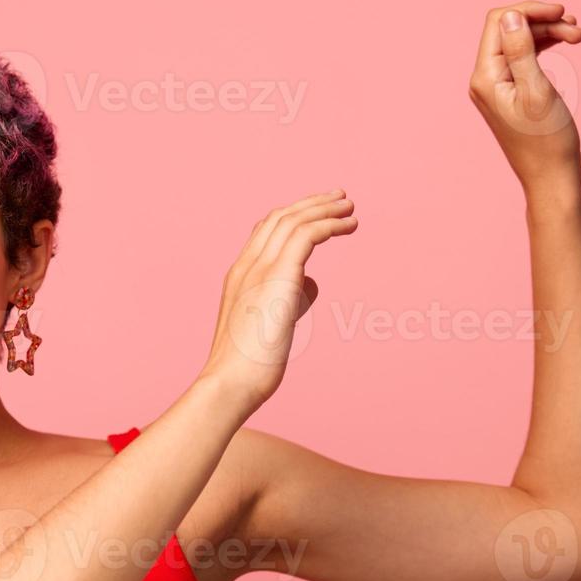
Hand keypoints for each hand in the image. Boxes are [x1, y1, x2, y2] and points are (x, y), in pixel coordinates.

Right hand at [198, 189, 357, 417]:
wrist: (230, 382)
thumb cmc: (247, 367)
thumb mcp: (270, 325)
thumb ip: (288, 300)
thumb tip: (310, 284)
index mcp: (238, 276)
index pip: (264, 232)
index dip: (291, 217)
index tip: (315, 212)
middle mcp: (246, 265)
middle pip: (280, 218)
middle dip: (311, 204)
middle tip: (339, 198)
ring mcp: (260, 268)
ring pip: (294, 220)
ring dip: (325, 209)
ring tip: (350, 207)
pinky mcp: (279, 276)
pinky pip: (308, 234)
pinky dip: (330, 224)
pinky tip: (349, 225)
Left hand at [468, 0, 580, 187]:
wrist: (551, 177)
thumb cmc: (547, 141)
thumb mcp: (537, 90)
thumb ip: (521, 51)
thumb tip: (510, 16)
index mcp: (485, 77)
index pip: (499, 22)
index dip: (530, 10)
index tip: (562, 12)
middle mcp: (484, 79)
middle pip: (510, 30)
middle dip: (544, 22)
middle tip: (579, 30)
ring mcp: (496, 85)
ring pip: (520, 42)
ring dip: (549, 33)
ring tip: (579, 35)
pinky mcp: (511, 91)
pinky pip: (524, 57)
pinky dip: (545, 46)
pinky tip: (566, 43)